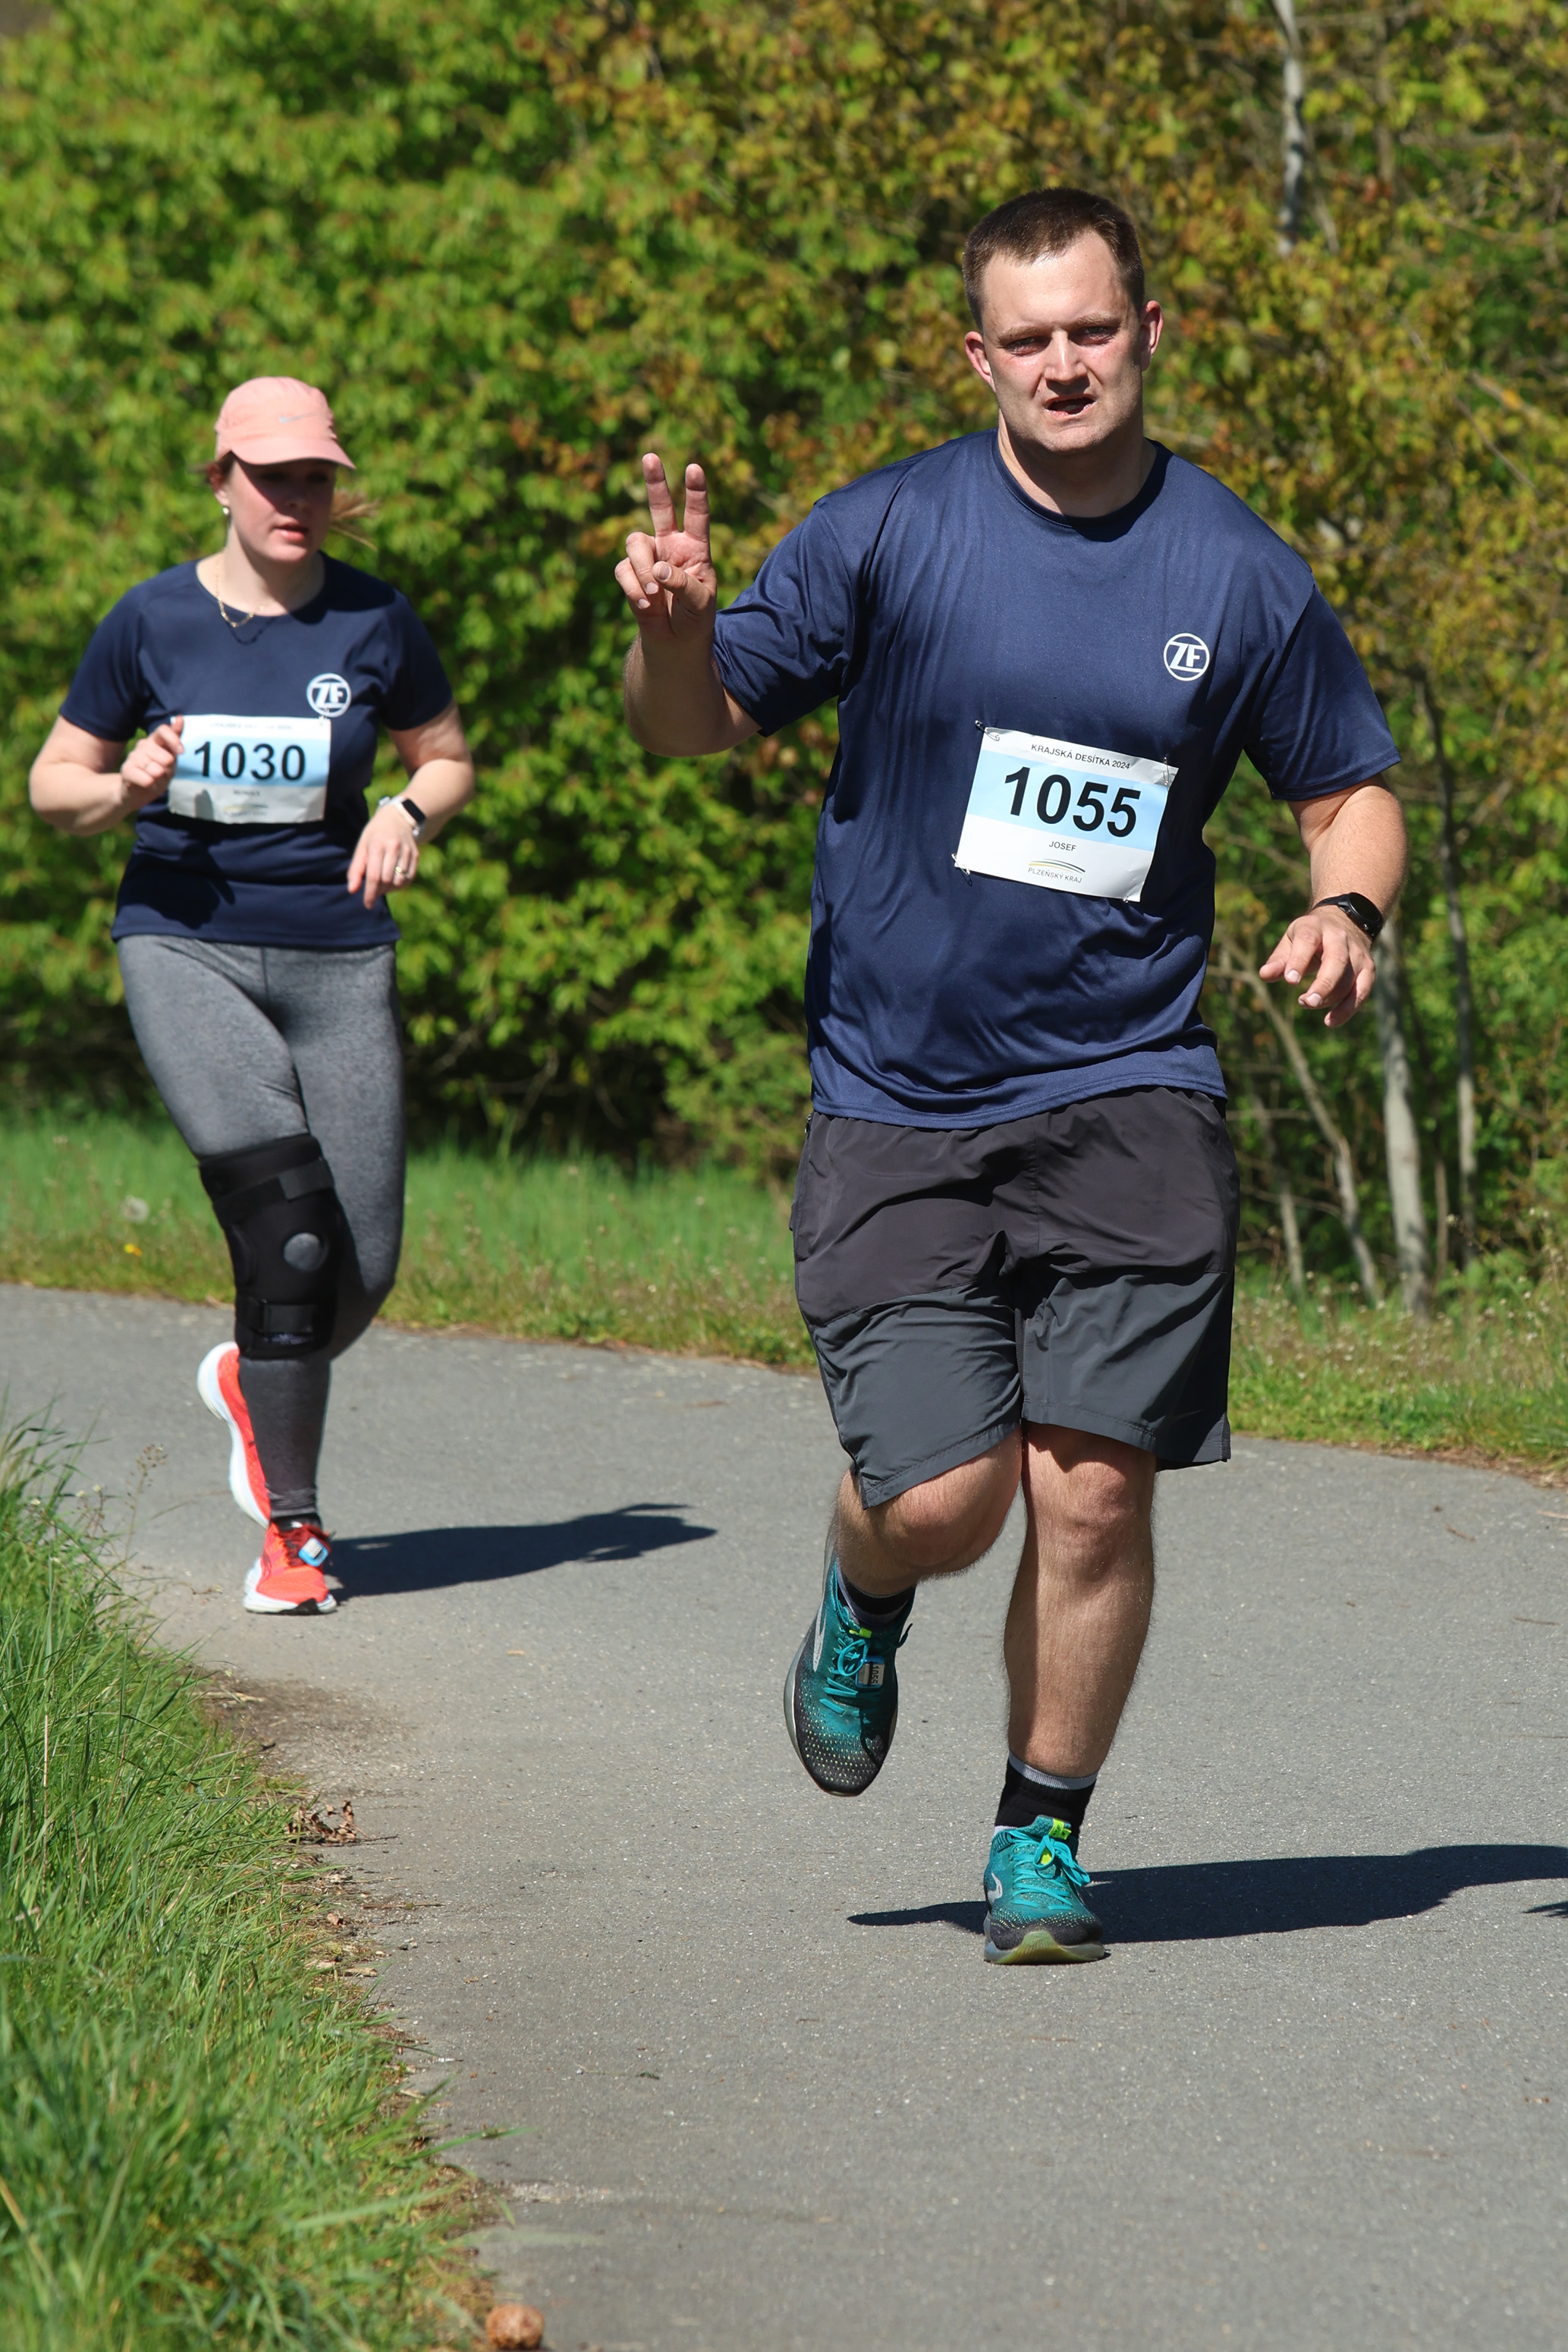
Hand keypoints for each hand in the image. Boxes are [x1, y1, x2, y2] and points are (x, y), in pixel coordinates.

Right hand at [119, 718, 183, 809]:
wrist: (138, 793)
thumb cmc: (158, 776)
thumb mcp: (171, 761)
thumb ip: (175, 740)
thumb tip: (180, 717)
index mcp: (155, 740)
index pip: (163, 730)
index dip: (173, 740)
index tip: (181, 752)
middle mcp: (143, 745)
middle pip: (164, 755)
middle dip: (168, 768)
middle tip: (162, 773)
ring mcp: (133, 756)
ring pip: (156, 769)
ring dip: (159, 778)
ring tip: (153, 779)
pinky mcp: (126, 769)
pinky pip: (147, 779)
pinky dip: (150, 784)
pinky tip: (147, 784)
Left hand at [347, 801, 419, 908]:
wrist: (397, 818)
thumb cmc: (375, 835)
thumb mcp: (362, 847)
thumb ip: (356, 869)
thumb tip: (352, 890)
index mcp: (377, 844)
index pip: (373, 876)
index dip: (369, 893)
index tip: (367, 904)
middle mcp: (394, 847)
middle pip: (386, 880)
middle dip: (379, 890)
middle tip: (373, 890)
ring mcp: (407, 851)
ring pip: (399, 881)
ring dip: (390, 889)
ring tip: (383, 884)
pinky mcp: (416, 855)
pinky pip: (409, 878)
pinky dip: (400, 885)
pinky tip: (393, 881)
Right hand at [615, 455, 717, 644]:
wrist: (674, 640)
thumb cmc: (695, 618)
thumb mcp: (700, 604)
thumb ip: (684, 584)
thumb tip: (658, 569)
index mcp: (695, 546)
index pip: (697, 514)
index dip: (695, 492)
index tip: (694, 468)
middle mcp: (670, 544)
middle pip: (660, 507)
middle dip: (655, 482)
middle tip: (650, 457)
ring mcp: (648, 556)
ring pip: (635, 542)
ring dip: (642, 568)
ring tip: (655, 592)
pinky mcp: (630, 573)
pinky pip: (624, 570)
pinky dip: (634, 587)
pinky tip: (646, 603)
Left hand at [1258, 908, 1374, 1027]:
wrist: (1343, 923)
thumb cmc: (1308, 939)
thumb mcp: (1290, 942)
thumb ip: (1278, 960)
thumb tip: (1264, 975)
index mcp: (1315, 927)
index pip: (1308, 941)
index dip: (1299, 960)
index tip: (1290, 980)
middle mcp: (1339, 937)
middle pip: (1336, 960)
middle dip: (1323, 984)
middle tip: (1306, 1002)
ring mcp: (1357, 952)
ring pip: (1349, 978)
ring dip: (1329, 997)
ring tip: (1307, 1003)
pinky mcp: (1368, 968)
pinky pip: (1362, 991)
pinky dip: (1348, 1009)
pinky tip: (1330, 1021)